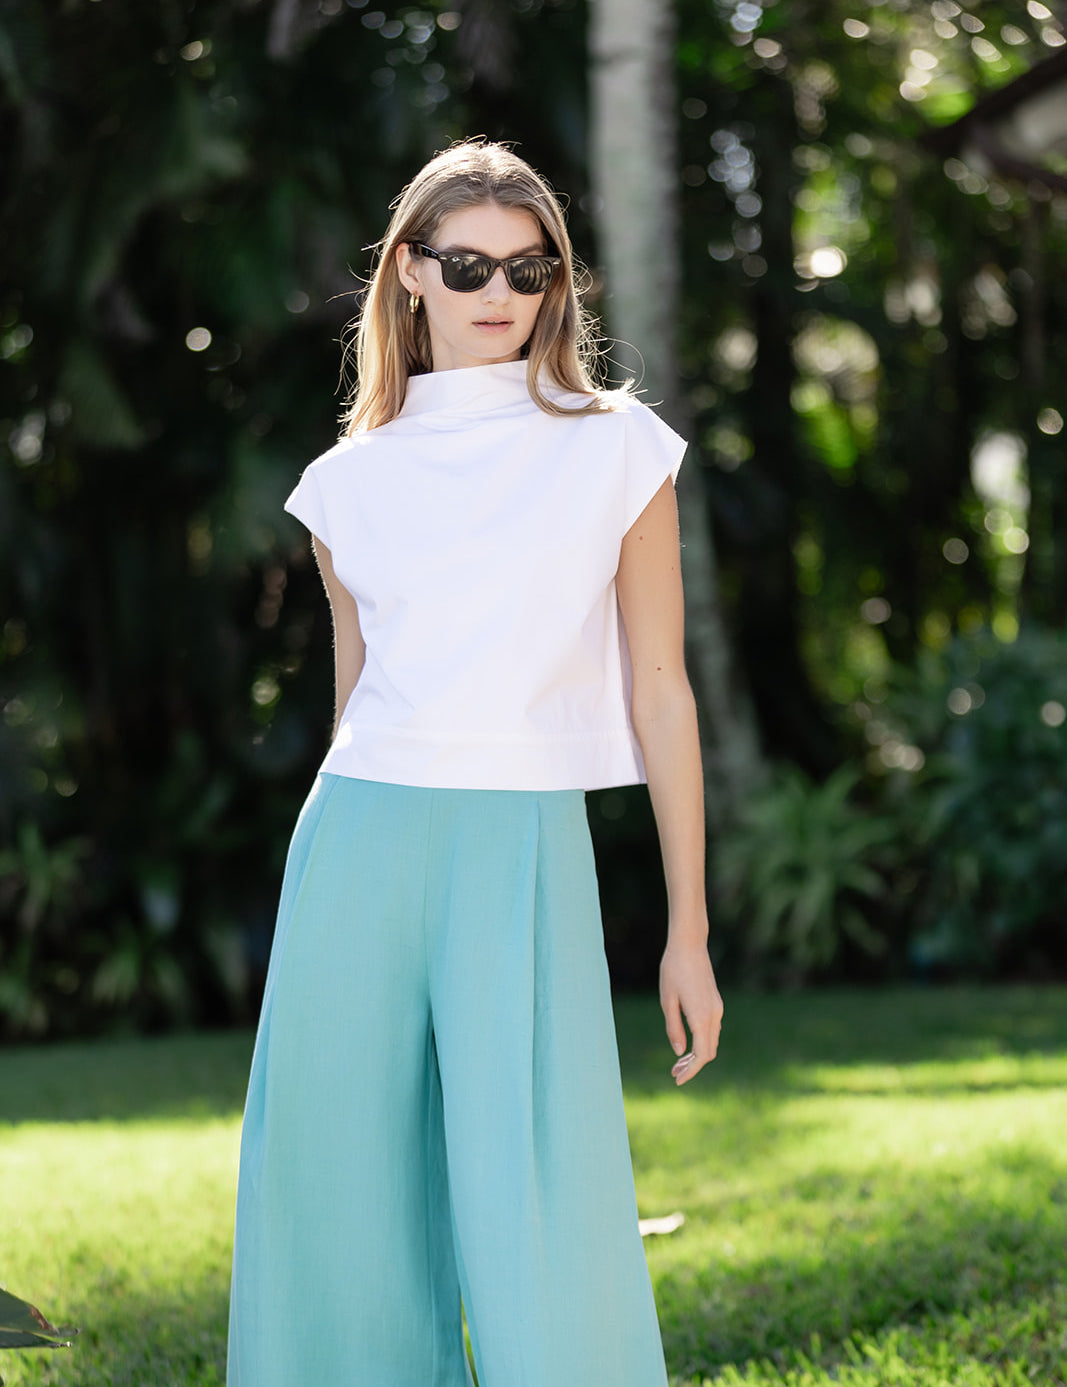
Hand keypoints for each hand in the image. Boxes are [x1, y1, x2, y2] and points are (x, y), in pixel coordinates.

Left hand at [659, 938, 722, 1085]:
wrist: (690, 944)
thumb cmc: (673, 969)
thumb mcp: (667, 1000)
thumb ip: (673, 1028)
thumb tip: (679, 1052)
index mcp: (701, 1016)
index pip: (701, 1055)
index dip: (691, 1071)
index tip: (677, 1080)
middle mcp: (714, 1015)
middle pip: (709, 1052)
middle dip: (693, 1066)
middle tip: (673, 1073)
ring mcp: (717, 1008)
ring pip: (711, 1042)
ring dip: (697, 1055)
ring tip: (677, 1063)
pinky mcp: (716, 1003)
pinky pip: (712, 1031)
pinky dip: (701, 1042)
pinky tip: (687, 1044)